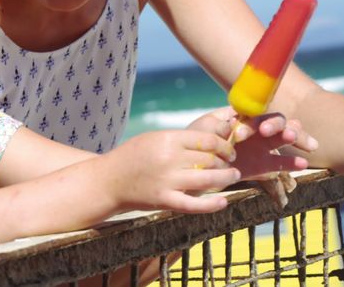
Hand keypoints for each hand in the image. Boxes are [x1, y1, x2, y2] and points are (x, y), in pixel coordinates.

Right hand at [106, 129, 240, 212]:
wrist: (109, 180)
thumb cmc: (134, 156)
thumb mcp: (156, 137)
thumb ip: (182, 139)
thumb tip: (214, 139)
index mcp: (169, 139)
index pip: (208, 140)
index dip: (224, 144)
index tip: (229, 149)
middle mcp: (170, 159)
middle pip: (210, 158)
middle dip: (226, 161)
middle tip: (231, 163)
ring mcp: (167, 181)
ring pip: (208, 179)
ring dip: (226, 178)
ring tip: (233, 175)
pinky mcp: (164, 201)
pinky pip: (193, 205)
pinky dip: (211, 204)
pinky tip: (223, 201)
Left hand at [187, 106, 315, 178]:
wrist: (194, 168)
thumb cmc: (197, 143)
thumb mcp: (202, 132)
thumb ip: (216, 127)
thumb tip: (230, 125)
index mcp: (243, 117)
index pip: (256, 114)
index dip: (254, 123)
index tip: (239, 136)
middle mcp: (257, 128)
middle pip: (279, 121)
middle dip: (282, 127)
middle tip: (286, 135)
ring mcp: (263, 146)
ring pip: (286, 136)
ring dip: (295, 137)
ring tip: (305, 145)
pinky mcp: (264, 165)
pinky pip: (282, 163)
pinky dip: (293, 163)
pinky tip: (303, 164)